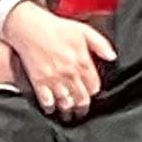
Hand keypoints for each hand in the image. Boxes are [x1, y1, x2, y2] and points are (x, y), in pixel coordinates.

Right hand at [0, 1, 116, 120]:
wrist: (29, 27)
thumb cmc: (55, 27)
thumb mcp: (84, 30)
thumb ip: (101, 44)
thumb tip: (112, 57)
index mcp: (82, 61)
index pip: (94, 86)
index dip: (93, 92)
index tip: (91, 93)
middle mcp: (69, 73)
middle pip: (81, 98)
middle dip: (82, 107)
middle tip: (82, 111)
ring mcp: (53, 79)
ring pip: (65, 102)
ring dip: (68, 109)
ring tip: (69, 114)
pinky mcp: (38, 81)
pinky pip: (46, 100)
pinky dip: (50, 107)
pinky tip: (51, 108)